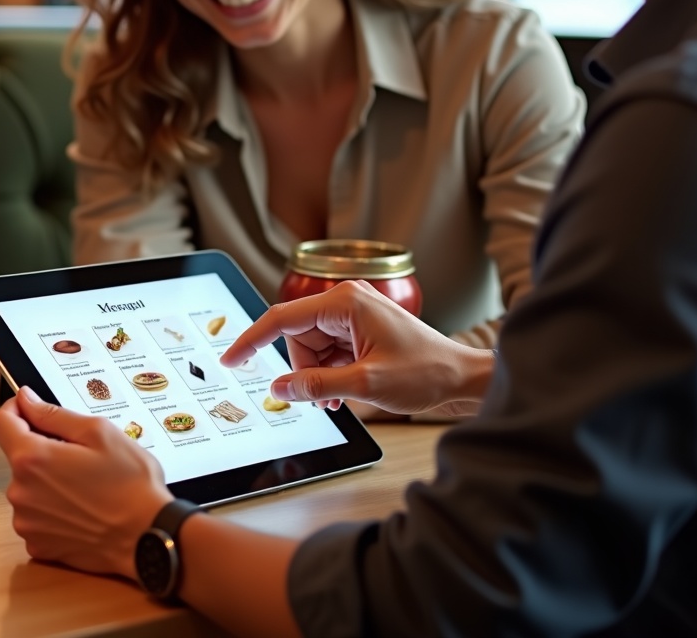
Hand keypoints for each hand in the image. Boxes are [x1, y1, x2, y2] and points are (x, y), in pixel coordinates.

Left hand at [0, 387, 171, 578]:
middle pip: (18, 457)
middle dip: (42, 449)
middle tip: (80, 455)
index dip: (15, 410)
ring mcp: (26, 523)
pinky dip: (52, 510)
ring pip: (28, 487)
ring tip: (85, 486)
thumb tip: (26, 399)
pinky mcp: (38, 545)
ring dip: (47, 481)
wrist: (149, 538)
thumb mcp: (98, 433)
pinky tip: (81, 510)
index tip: (33, 410)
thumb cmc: (131, 484)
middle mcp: (20, 492)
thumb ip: (53, 414)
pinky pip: (36, 516)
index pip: (0, 423)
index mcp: (32, 459)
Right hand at [220, 281, 493, 416]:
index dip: (252, 340)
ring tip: (343, 395)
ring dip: (319, 375)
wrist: (464, 380)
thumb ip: (317, 385)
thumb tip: (279, 388)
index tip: (231, 359)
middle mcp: (346, 302)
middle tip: (327, 394)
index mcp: (345, 302)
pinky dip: (331, 374)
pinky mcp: (360, 330)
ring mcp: (354, 316)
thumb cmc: (428, 373)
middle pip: (297, 337)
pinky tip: (346, 390)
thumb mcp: (366, 385)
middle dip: (304, 370)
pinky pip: (328, 352)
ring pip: (310, 348)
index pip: (282, 318)